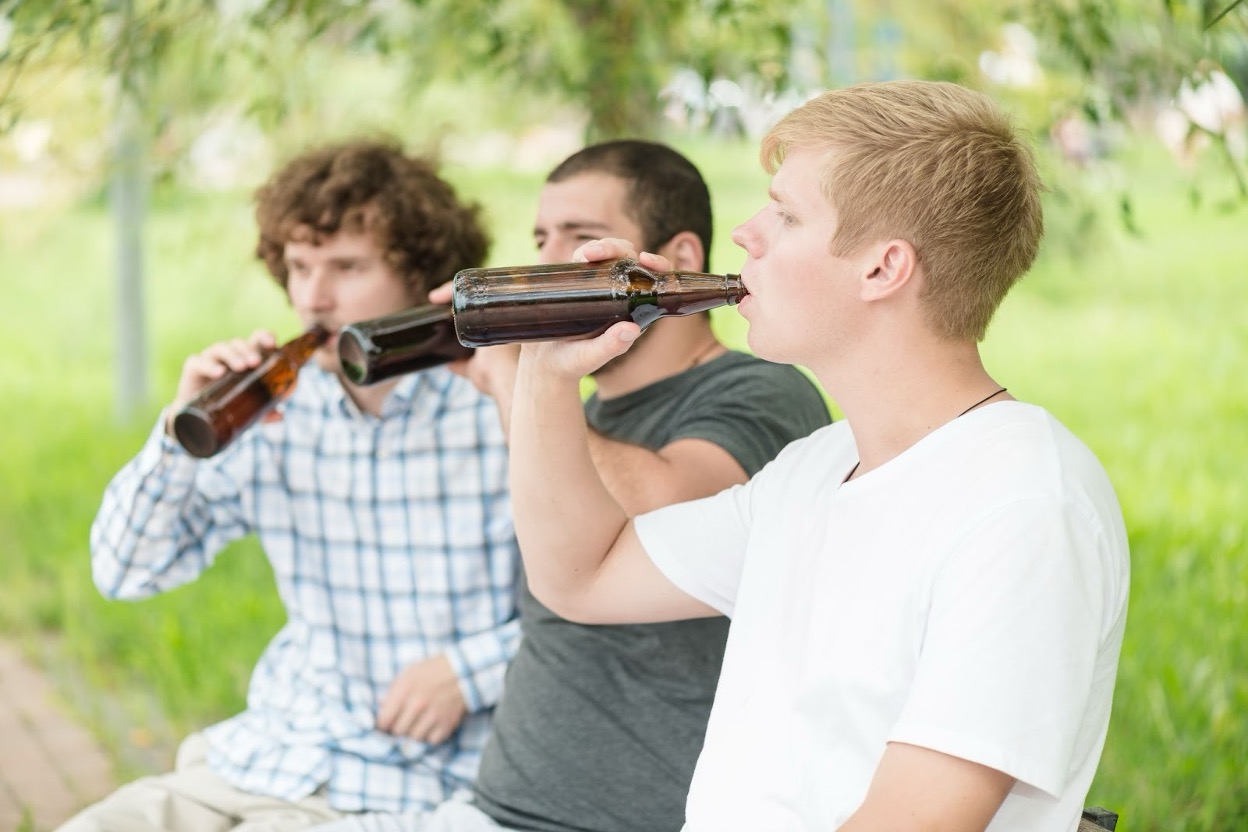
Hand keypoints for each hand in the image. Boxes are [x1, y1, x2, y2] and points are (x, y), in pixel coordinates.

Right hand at [166, 330, 275, 434]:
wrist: (198, 417)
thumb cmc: (228, 403)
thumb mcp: (250, 408)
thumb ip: (266, 411)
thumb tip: (280, 416)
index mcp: (244, 358)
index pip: (255, 339)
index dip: (264, 337)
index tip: (272, 344)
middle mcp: (227, 355)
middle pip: (238, 344)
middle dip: (248, 350)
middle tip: (256, 362)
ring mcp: (209, 359)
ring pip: (220, 349)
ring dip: (232, 355)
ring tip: (242, 367)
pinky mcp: (193, 368)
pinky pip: (198, 362)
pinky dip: (209, 365)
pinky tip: (219, 372)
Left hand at [376, 654, 467, 744]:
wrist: (463, 671)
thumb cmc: (432, 671)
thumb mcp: (408, 673)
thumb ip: (393, 690)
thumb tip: (381, 706)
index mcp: (405, 690)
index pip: (384, 721)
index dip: (383, 724)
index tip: (386, 723)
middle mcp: (418, 704)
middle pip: (398, 732)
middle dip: (398, 728)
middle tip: (404, 722)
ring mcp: (433, 715)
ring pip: (414, 738)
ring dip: (414, 733)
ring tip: (418, 723)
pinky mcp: (447, 723)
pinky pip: (431, 741)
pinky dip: (430, 736)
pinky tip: (431, 726)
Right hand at [513, 238, 663, 378]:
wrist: (544, 363)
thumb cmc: (571, 363)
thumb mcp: (590, 357)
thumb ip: (611, 346)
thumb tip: (632, 329)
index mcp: (633, 311)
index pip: (653, 282)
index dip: (656, 266)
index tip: (645, 259)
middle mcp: (620, 295)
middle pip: (629, 260)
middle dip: (617, 249)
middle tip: (596, 254)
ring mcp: (599, 286)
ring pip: (609, 255)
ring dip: (601, 247)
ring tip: (585, 255)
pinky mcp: (580, 281)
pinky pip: (587, 258)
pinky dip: (585, 252)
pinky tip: (579, 257)